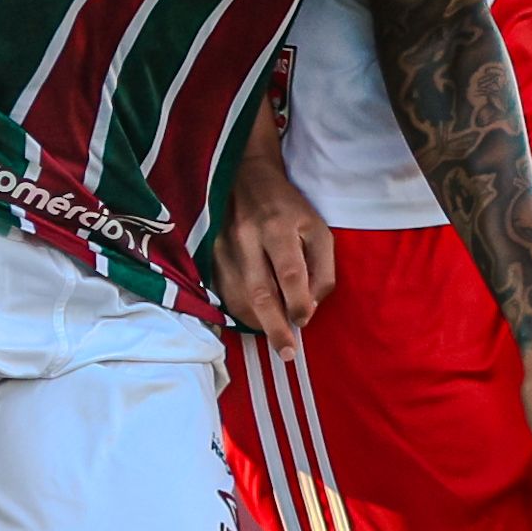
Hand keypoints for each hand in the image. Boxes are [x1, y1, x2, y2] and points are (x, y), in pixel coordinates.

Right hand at [209, 155, 334, 360]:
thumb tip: (310, 309)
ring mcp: (223, 247)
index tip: (304, 322)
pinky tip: (255, 319)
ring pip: (239, 296)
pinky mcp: (210, 255)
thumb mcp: (316, 229)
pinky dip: (240, 311)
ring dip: (258, 323)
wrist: (245, 177)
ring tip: (273, 337)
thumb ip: (321, 269)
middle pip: (260, 291)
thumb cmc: (288, 207)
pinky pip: (224, 293)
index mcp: (278, 226)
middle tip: (287, 353)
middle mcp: (246, 237)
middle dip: (275, 327)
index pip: (289, 273)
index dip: (298, 303)